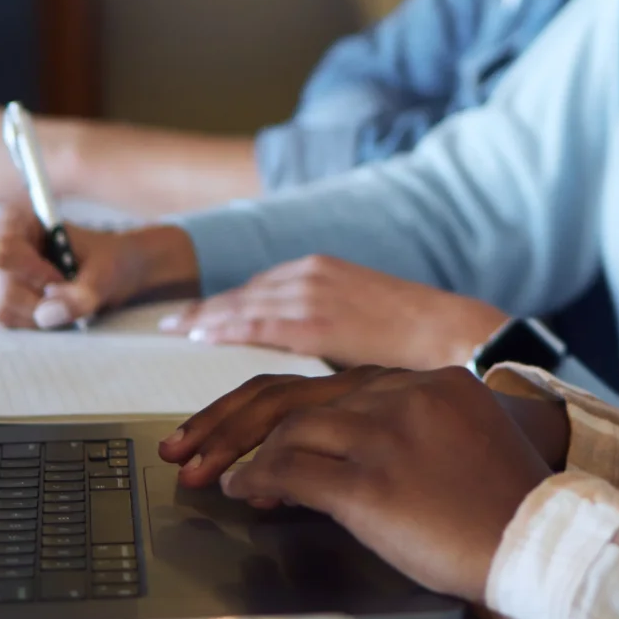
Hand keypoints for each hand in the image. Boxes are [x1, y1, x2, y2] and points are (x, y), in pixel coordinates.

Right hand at [0, 210, 198, 327]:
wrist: (113, 270)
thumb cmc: (109, 261)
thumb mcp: (106, 274)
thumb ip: (83, 293)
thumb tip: (47, 316)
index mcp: (19, 222)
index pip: (2, 251)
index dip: (32, 273)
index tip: (60, 278)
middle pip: (1, 285)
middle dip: (39, 299)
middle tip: (69, 292)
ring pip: (3, 307)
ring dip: (39, 313)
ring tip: (64, 298)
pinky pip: (8, 320)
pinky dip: (35, 321)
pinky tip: (54, 308)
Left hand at [155, 254, 504, 368]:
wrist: (446, 329)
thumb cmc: (412, 335)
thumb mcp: (359, 317)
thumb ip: (325, 324)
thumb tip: (304, 349)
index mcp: (322, 269)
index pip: (260, 286)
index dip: (226, 300)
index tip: (199, 312)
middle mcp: (311, 273)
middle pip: (245, 293)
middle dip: (207, 309)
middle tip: (172, 322)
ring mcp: (311, 294)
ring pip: (243, 306)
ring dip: (207, 317)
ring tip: (177, 329)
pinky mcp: (314, 320)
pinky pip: (257, 324)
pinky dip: (226, 328)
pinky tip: (202, 337)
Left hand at [162, 369, 567, 484]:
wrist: (541, 540)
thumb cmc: (506, 505)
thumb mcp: (467, 438)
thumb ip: (414, 424)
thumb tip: (348, 447)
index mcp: (430, 381)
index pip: (332, 382)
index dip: (276, 406)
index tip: (239, 425)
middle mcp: (405, 395)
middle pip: (297, 395)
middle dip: (232, 420)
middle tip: (189, 445)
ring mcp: (387, 435)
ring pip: (290, 430)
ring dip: (240, 455)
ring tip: (210, 478)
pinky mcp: (373, 482)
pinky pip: (294, 473)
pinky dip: (258, 482)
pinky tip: (243, 495)